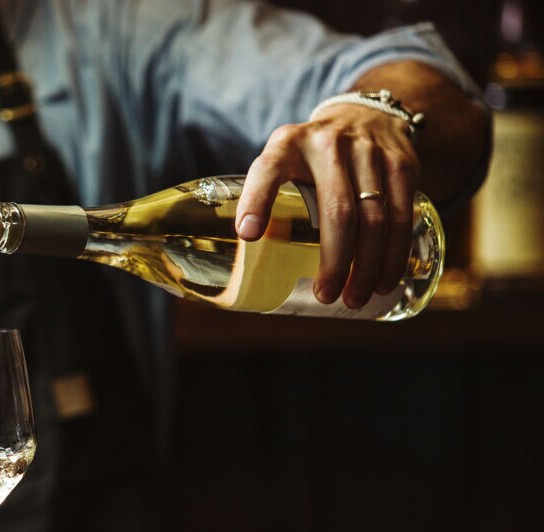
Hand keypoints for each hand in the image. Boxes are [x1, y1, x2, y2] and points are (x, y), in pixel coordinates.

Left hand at [235, 104, 420, 307]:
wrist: (364, 115)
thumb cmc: (310, 156)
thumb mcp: (282, 161)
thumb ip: (266, 196)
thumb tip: (247, 255)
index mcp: (287, 145)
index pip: (268, 171)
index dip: (257, 202)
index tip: (248, 235)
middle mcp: (328, 144)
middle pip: (337, 211)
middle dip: (334, 261)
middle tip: (326, 295)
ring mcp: (369, 152)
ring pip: (375, 218)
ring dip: (367, 266)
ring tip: (355, 297)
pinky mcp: (402, 163)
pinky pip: (401, 215)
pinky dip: (395, 253)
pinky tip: (385, 279)